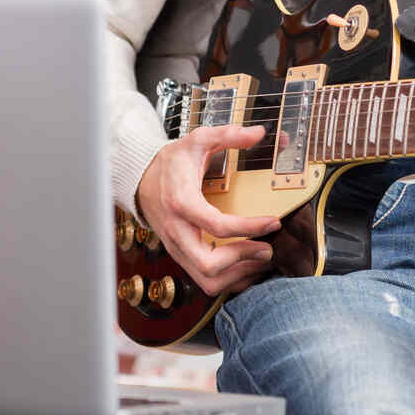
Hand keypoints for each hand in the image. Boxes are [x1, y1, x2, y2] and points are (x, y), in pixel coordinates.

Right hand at [137, 124, 280, 295]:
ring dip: (238, 275)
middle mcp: (177, 231)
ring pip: (207, 280)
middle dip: (243, 259)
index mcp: (182, 203)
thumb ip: (227, 135)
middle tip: (267, 248)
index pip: (217, 225)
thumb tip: (258, 133)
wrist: (141, 181)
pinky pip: (205, 280)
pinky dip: (230, 279)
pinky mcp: (182, 257)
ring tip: (260, 258)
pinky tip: (247, 265)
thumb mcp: (197, 141)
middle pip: (208, 264)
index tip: (273, 222)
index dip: (250, 228)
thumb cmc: (171, 164)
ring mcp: (177, 248)